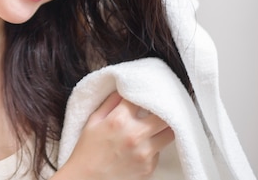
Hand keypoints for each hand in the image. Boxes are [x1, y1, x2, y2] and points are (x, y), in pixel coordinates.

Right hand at [59, 91, 173, 179]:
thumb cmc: (87, 150)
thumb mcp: (93, 121)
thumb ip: (110, 103)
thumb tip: (124, 90)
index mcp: (119, 120)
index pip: (142, 98)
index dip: (143, 95)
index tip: (143, 95)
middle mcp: (135, 135)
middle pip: (164, 115)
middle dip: (162, 111)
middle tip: (159, 109)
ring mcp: (145, 153)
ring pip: (169, 134)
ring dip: (164, 129)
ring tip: (155, 127)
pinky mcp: (149, 167)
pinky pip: (159, 151)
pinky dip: (154, 146)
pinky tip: (142, 147)